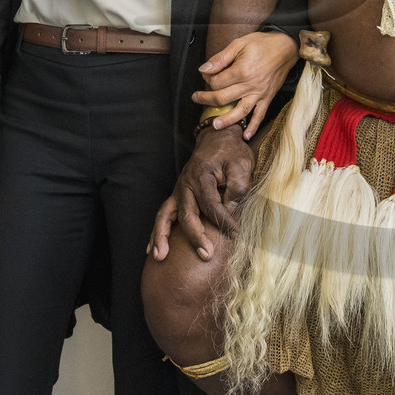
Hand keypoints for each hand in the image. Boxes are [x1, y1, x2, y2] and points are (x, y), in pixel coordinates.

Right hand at [148, 124, 252, 262]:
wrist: (218, 138)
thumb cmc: (232, 152)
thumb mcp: (242, 164)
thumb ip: (238, 187)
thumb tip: (231, 210)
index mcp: (202, 176)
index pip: (211, 205)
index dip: (224, 222)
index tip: (236, 234)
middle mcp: (185, 185)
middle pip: (186, 214)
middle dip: (195, 237)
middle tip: (206, 255)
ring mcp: (178, 191)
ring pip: (165, 216)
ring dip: (162, 237)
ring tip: (161, 257)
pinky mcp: (177, 197)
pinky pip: (163, 216)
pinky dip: (157, 233)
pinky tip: (152, 251)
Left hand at [193, 30, 298, 137]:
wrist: (286, 47)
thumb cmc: (262, 44)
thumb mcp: (239, 44)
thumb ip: (221, 58)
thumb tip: (204, 69)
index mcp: (242, 70)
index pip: (217, 82)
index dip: (207, 79)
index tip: (205, 74)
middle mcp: (251, 84)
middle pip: (224, 97)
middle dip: (207, 99)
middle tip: (197, 98)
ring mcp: (260, 93)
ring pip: (240, 111)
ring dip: (227, 120)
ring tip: (215, 125)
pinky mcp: (267, 97)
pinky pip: (260, 115)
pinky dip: (254, 127)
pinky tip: (246, 135)